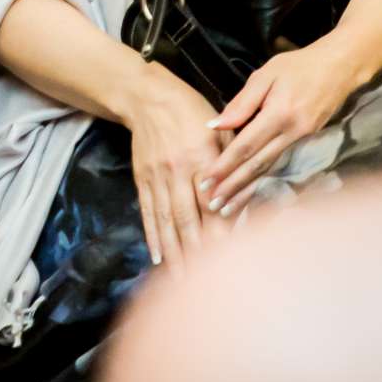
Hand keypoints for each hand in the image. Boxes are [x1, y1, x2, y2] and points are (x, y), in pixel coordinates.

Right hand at [119, 63, 224, 266]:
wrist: (148, 97)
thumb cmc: (192, 111)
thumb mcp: (219, 130)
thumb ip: (232, 161)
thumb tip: (240, 196)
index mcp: (201, 157)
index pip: (212, 202)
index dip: (220, 230)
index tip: (231, 258)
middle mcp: (178, 171)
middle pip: (187, 218)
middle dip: (196, 253)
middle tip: (205, 284)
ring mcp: (157, 177)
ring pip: (166, 221)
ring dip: (174, 253)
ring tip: (181, 281)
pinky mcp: (142, 179)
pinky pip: (148, 213)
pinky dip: (152, 237)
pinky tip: (158, 258)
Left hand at [203, 43, 363, 211]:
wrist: (340, 67)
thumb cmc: (299, 65)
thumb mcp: (266, 74)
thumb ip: (242, 102)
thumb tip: (216, 124)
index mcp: (279, 113)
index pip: (246, 145)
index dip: (224, 165)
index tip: (206, 180)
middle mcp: (292, 132)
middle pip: (257, 165)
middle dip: (233, 186)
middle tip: (212, 204)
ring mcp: (302, 140)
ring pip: (269, 169)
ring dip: (247, 190)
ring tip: (228, 208)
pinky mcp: (308, 142)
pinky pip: (281, 165)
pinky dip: (264, 181)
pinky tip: (252, 193)